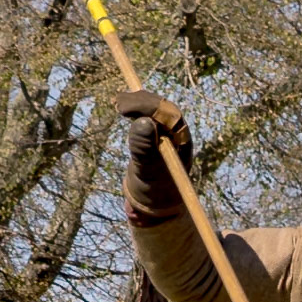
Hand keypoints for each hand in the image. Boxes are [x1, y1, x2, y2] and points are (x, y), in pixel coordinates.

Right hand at [115, 90, 192, 217]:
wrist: (155, 200)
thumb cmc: (155, 190)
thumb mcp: (148, 171)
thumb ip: (145, 149)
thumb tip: (142, 121)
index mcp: (183, 141)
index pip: (169, 115)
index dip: (147, 107)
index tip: (124, 108)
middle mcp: (178, 133)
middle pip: (162, 107)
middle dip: (141, 102)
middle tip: (118, 101)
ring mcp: (169, 132)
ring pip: (155, 108)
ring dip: (137, 102)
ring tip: (118, 102)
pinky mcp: (158, 133)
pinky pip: (149, 115)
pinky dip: (135, 110)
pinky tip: (122, 107)